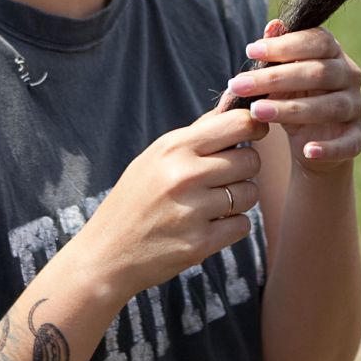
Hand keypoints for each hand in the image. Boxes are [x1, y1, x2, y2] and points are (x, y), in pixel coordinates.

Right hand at [73, 105, 267, 300]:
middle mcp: (185, 175)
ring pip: (250, 194)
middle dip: (245, 168)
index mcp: (174, 147)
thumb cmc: (134, 199)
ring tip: (213, 203)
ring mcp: (193, 211)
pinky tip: (209, 225)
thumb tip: (235, 106)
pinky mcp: (200, 243)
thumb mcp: (156, 157)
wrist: (106, 254)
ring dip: (240, 199)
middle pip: (251, 160)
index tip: (253, 134)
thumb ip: (197, 134)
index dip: (254, 126)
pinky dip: (232, 226)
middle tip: (225, 177)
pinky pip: (243, 225)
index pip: (239, 123)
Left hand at [228, 20, 360, 174]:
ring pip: (330, 106)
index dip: (285, 45)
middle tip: (239, 85)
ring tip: (257, 112)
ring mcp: (356, 106)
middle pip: (319, 73)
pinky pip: (348, 143)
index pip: (317, 41)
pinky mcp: (358, 137)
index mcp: (334, 53)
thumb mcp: (281, 75)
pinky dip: (329, 148)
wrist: (311, 139)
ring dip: (291, 109)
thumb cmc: (294, 95)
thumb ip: (277, 52)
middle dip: (276, 78)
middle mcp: (350, 76)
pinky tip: (306, 150)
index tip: (251, 51)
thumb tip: (273, 25)